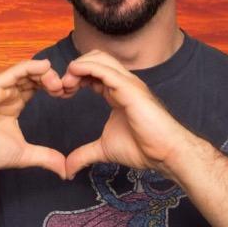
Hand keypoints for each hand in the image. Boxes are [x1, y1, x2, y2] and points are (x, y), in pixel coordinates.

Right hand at [0, 60, 65, 178]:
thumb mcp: (23, 154)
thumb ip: (45, 157)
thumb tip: (65, 171)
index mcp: (15, 103)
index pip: (38, 87)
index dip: (54, 87)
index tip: (67, 94)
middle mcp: (9, 93)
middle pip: (35, 77)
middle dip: (52, 79)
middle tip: (64, 88)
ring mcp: (1, 88)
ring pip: (27, 71)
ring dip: (45, 74)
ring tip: (57, 83)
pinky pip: (14, 71)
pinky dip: (31, 67)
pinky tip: (46, 67)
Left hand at [62, 50, 193, 179]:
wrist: (164, 152)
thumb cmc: (143, 147)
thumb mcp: (105, 149)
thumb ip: (84, 154)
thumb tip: (67, 169)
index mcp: (118, 91)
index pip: (94, 71)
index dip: (76, 77)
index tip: (63, 92)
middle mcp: (123, 82)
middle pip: (96, 58)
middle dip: (75, 67)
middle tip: (62, 86)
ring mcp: (127, 82)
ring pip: (100, 58)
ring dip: (78, 66)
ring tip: (67, 83)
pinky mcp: (129, 88)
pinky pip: (104, 69)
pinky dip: (86, 67)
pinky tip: (73, 75)